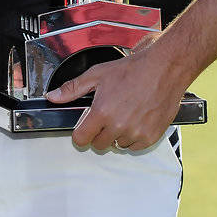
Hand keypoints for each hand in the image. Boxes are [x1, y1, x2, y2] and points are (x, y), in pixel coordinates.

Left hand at [46, 40, 185, 151]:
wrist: (163, 69)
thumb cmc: (132, 70)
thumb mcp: (97, 74)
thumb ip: (72, 88)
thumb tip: (53, 97)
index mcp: (102, 112)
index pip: (81, 139)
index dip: (80, 133)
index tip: (84, 127)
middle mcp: (119, 126)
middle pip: (99, 144)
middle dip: (99, 132)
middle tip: (106, 115)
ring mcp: (136, 133)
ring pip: (117, 145)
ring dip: (117, 134)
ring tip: (123, 113)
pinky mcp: (151, 137)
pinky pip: (134, 147)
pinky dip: (133, 137)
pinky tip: (135, 119)